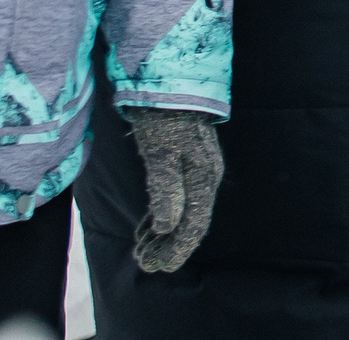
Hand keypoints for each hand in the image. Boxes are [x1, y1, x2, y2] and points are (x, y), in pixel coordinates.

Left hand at [127, 108, 223, 272]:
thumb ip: (165, 188)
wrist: (169, 81)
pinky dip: (163, 216)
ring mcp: (198, 169)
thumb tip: (168, 226)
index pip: (194, 223)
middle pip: (191, 221)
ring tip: (142, 249)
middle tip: (143, 263)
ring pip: (184, 211)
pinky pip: (179, 198)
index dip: (177, 249)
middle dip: (168, 246)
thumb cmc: (163, 117)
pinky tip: (149, 226)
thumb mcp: (160, 152)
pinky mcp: (187, 162)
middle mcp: (206, 176)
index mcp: (203, 176)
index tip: (158, 268)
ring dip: (163, 234)